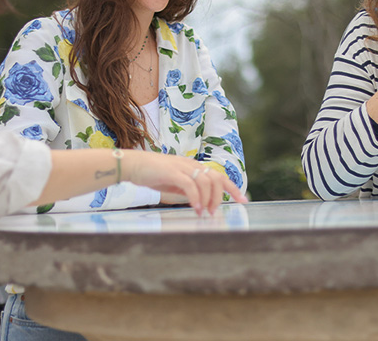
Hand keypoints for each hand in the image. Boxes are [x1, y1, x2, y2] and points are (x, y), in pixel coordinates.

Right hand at [123, 151, 247, 215]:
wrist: (134, 165)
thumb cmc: (153, 174)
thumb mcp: (176, 183)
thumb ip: (189, 189)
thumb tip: (201, 202)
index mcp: (194, 166)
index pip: (219, 175)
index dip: (233, 187)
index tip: (243, 200)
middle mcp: (191, 164)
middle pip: (216, 178)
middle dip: (219, 196)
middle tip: (214, 212)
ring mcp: (182, 167)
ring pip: (205, 181)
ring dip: (207, 199)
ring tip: (203, 213)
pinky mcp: (172, 172)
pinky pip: (189, 185)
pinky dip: (195, 197)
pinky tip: (195, 208)